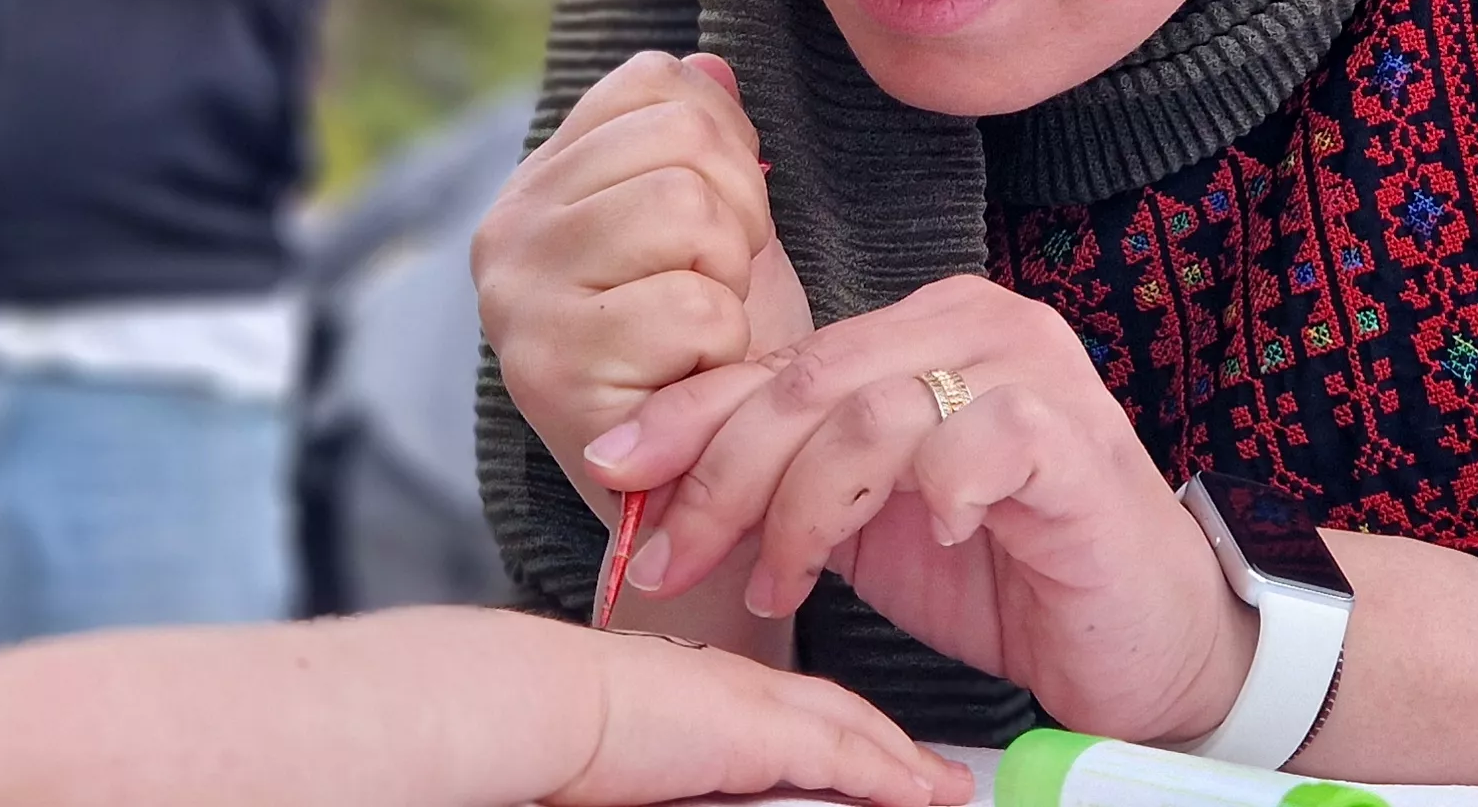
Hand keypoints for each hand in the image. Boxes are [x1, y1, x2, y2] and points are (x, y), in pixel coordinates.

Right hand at [478, 52, 813, 517]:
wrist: (699, 500)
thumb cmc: (709, 362)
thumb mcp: (719, 236)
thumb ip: (701, 145)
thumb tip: (708, 63)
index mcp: (542, 181)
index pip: (653, 81)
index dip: (724, 143)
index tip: (721, 223)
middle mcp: (508, 228)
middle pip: (681, 139)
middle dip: (741, 218)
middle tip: (719, 291)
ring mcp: (518, 297)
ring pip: (686, 210)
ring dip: (731, 282)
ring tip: (704, 335)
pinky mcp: (548, 368)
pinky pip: (691, 305)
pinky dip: (722, 349)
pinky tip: (690, 383)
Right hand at [483, 613, 973, 806]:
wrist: (533, 706)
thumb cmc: (553, 733)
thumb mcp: (638, 756)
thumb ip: (685, 771)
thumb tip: (687, 784)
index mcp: (704, 687)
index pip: (794, 710)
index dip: (845, 733)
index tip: (878, 758)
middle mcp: (735, 684)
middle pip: (835, 716)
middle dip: (891, 747)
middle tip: (937, 778)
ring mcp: (749, 702)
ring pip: (850, 732)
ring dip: (904, 762)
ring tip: (944, 790)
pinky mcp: (756, 729)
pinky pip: (844, 757)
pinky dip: (891, 775)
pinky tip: (924, 793)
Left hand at [584, 275, 1256, 744]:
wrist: (1138, 640)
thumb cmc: (1003, 575)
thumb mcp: (863, 522)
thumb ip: (782, 480)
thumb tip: (647, 482)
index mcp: (920, 327)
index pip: (778, 359)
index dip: (684, 420)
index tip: (614, 477)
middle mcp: (976, 323)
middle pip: (807, 382)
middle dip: (720, 479)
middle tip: (676, 560)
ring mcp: (1032, 370)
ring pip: (867, 415)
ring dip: (803, 513)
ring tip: (785, 585)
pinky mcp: (1073, 434)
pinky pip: (969, 444)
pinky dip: (931, 498)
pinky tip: (933, 543)